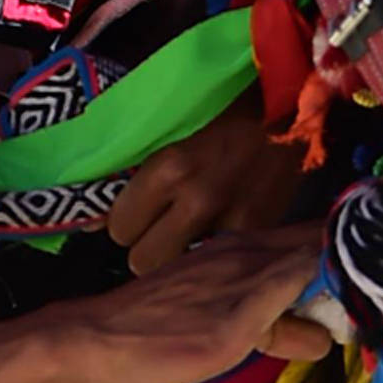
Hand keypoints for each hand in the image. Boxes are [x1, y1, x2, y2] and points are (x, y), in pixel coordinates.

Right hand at [0, 225, 331, 382]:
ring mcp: (243, 282)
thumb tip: (322, 342)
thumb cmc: (155, 334)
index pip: (314, 236)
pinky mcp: (236, 317)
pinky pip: (292, 293)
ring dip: (360, 266)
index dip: (358, 239)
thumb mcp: (229, 330)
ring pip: (318, 261)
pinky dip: (329, 287)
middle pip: (326, 242)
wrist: (97, 339)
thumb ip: (277, 330)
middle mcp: (248, 255)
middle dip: (372, 250)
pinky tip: (361, 293)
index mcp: (244, 251)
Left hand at [108, 93, 310, 275]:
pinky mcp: (261, 235)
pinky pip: (217, 265)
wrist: (292, 108)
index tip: (142, 215)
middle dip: (149, 248)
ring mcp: (233, 221)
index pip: (120, 229)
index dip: (128, 224)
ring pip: (179, 273)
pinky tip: (221, 239)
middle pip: (143, 261)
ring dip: (179, 260)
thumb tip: (91, 223)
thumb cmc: (225, 114)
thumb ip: (132, 176)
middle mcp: (197, 198)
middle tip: (164, 232)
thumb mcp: (171, 134)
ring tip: (192, 239)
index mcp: (170, 168)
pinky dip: (215, 258)